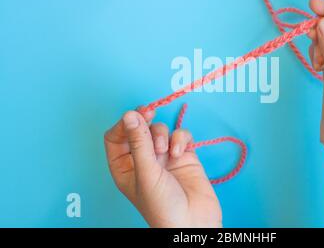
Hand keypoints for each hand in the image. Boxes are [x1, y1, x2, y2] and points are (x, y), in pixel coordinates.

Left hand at [104, 108, 221, 227]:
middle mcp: (143, 160)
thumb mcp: (146, 173)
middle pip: (139, 128)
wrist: (193, 223)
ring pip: (160, 130)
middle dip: (144, 121)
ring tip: (165, 151)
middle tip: (149, 113)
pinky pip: (180, 135)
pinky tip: (180, 153)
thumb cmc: (163, 207)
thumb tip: (130, 115)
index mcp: (124, 167)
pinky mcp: (184, 156)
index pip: (116, 137)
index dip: (123, 124)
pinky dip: (180, 140)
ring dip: (162, 135)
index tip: (134, 117)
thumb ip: (138, 142)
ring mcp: (164, 157)